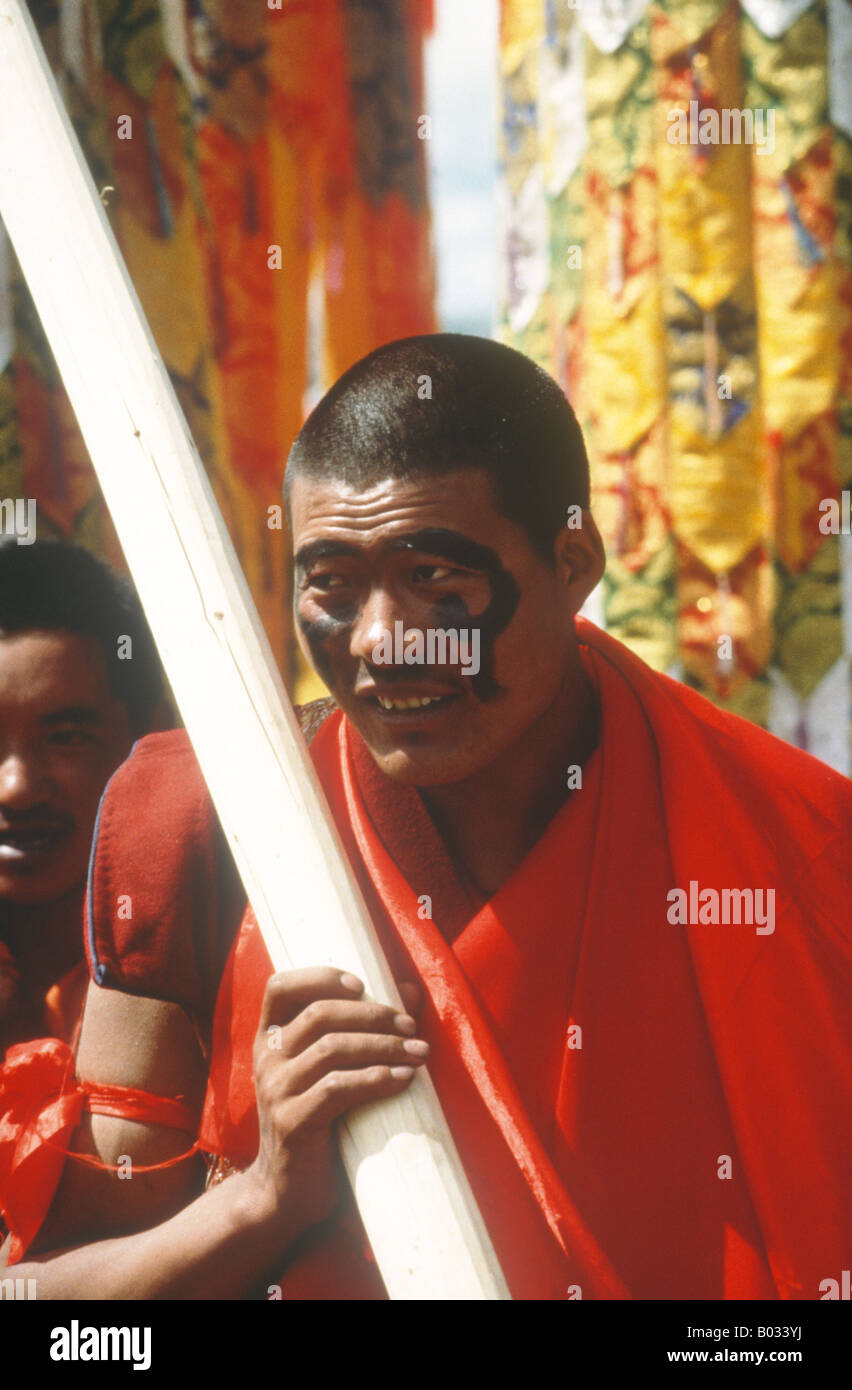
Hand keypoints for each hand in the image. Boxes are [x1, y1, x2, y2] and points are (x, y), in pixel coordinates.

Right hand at [247, 968, 427, 1234]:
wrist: (288, 1191)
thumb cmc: (320, 1122)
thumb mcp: (332, 1071)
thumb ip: (363, 1028)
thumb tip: (409, 987)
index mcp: (270, 1038)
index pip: (280, 986)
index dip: (319, 976)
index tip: (361, 983)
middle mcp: (266, 1059)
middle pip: (319, 1014)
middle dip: (373, 1015)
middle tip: (411, 1028)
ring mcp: (275, 1091)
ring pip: (332, 1048)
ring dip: (383, 1046)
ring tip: (419, 1054)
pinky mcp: (291, 1123)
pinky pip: (337, 1089)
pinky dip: (376, 1079)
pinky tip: (403, 1079)